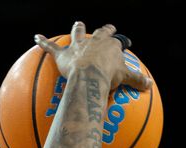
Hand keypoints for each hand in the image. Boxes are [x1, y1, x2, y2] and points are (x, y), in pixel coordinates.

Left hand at [34, 22, 152, 93]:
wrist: (89, 75)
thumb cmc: (108, 75)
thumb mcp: (126, 77)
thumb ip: (137, 80)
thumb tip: (149, 85)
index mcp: (110, 46)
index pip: (114, 41)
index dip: (115, 40)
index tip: (117, 38)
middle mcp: (94, 42)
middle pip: (98, 33)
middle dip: (101, 31)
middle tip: (103, 29)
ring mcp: (78, 46)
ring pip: (78, 34)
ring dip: (78, 29)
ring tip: (78, 24)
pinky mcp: (63, 54)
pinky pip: (50, 47)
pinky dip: (43, 41)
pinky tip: (36, 37)